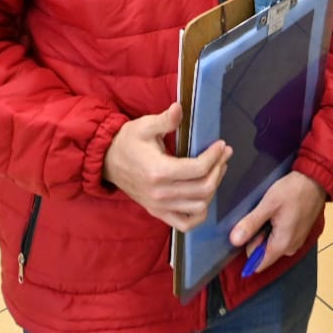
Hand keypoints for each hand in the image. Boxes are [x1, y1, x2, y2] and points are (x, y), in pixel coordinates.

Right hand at [102, 102, 231, 232]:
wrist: (108, 161)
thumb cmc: (128, 141)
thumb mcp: (145, 125)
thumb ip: (165, 120)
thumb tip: (179, 108)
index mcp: (158, 171)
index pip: (198, 169)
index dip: (215, 156)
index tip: (222, 145)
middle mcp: (160, 193)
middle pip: (203, 188)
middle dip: (219, 169)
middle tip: (224, 154)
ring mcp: (159, 206)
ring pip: (199, 206)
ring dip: (213, 189)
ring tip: (217, 170)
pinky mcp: (158, 212)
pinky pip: (185, 224)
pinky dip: (199, 215)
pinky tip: (204, 198)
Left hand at [229, 171, 325, 272]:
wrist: (316, 180)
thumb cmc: (293, 191)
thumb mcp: (268, 205)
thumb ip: (251, 224)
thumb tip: (234, 241)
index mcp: (282, 245)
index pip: (258, 263)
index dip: (249, 247)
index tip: (252, 228)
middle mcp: (291, 248)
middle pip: (265, 253)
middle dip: (259, 237)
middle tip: (264, 215)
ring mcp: (297, 241)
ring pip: (273, 244)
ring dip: (268, 231)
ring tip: (273, 212)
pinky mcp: (301, 233)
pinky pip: (282, 237)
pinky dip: (277, 228)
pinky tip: (280, 212)